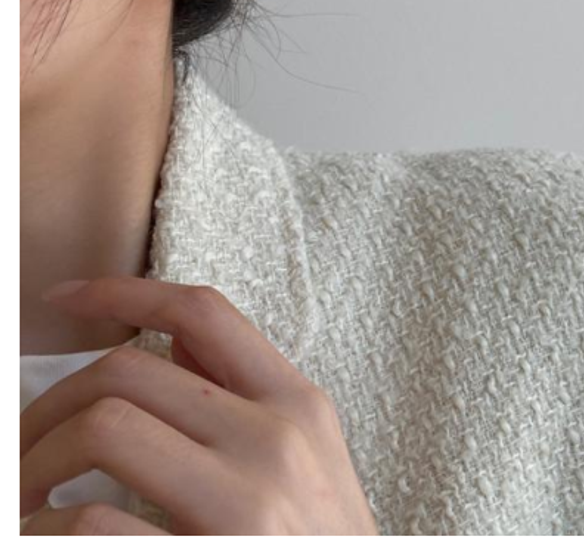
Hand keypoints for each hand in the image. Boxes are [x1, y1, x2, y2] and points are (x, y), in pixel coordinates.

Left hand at [20, 277, 378, 534]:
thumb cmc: (322, 545)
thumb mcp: (308, 458)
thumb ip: (244, 398)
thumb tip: (174, 345)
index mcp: (298, 403)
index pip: (204, 313)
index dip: (123, 291)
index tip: (62, 297)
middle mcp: (276, 437)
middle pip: (130, 370)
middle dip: (51, 401)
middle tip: (24, 444)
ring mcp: (246, 501)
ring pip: (106, 426)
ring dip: (37, 458)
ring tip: (27, 494)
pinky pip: (95, 524)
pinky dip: (47, 530)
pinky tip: (47, 538)